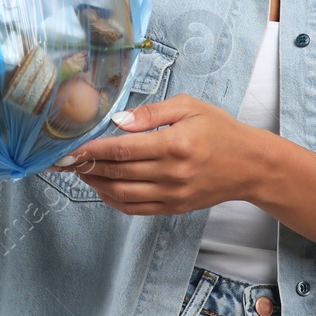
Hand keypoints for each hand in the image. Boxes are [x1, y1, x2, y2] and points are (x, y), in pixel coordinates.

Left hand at [59, 94, 273, 215]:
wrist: (250, 165)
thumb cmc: (220, 130)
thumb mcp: (189, 107)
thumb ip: (151, 113)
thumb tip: (118, 122)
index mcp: (174, 144)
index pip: (121, 149)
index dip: (92, 150)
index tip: (71, 148)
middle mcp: (172, 173)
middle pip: (117, 172)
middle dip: (87, 166)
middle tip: (66, 160)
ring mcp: (173, 194)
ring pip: (121, 194)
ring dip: (95, 184)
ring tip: (81, 172)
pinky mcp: (174, 208)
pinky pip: (135, 209)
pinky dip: (113, 200)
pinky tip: (102, 188)